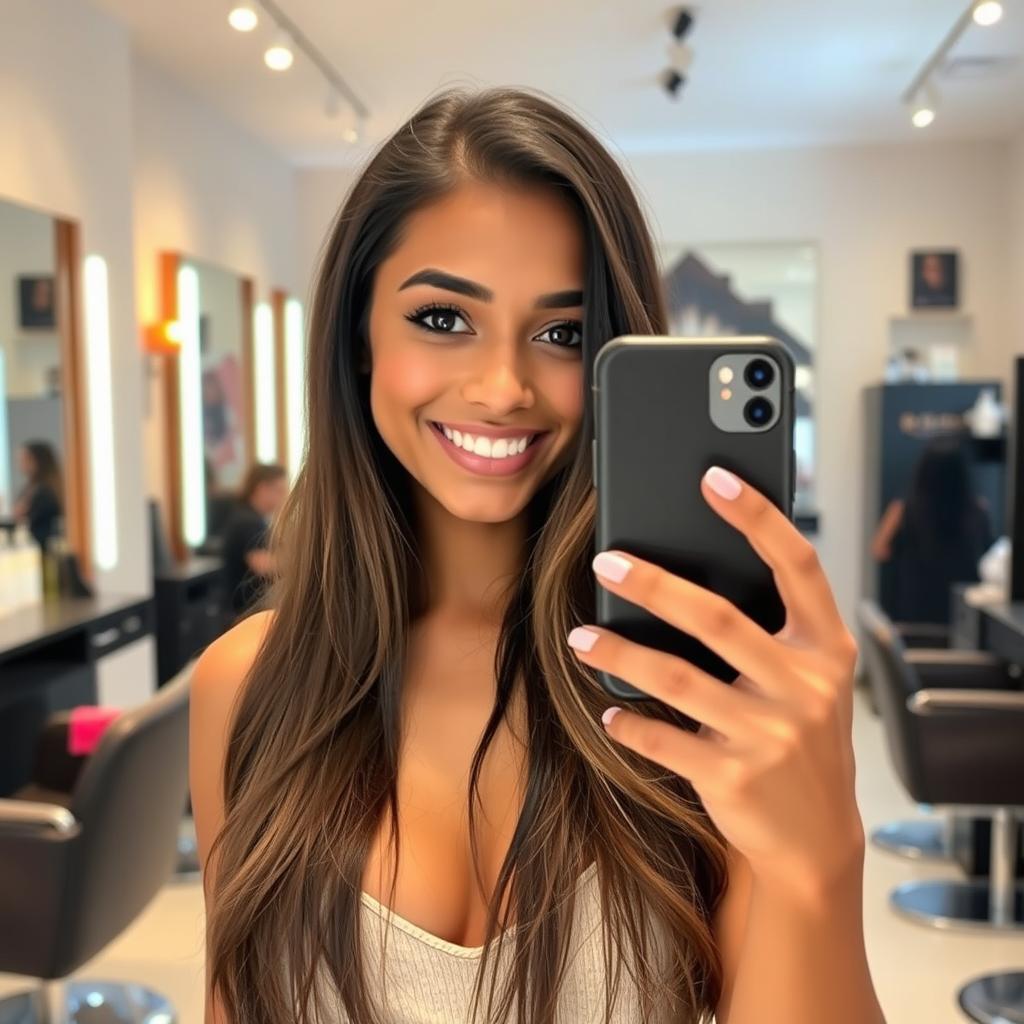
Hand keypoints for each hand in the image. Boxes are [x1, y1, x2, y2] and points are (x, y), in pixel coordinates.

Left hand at [568, 466, 863, 903]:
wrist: (818, 836)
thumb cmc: (803, 736)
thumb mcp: (813, 679)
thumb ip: (776, 629)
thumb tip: (696, 564)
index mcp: (827, 648)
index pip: (797, 565)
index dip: (758, 517)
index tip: (713, 477)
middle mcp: (805, 686)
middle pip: (718, 618)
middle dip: (655, 585)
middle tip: (606, 561)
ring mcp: (771, 735)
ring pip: (678, 678)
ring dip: (621, 654)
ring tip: (581, 638)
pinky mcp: (735, 777)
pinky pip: (665, 740)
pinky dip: (630, 724)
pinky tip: (608, 712)